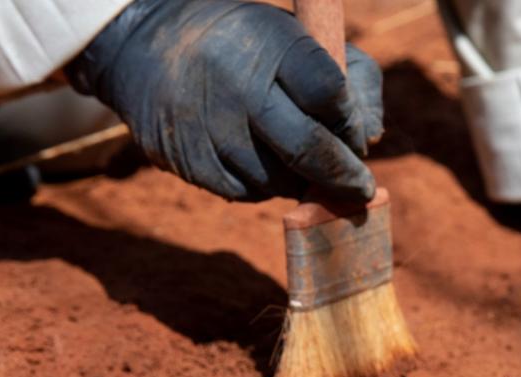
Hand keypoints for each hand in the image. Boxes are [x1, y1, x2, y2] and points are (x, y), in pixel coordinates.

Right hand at [67, 0, 383, 202]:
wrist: (149, 46)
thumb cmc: (248, 48)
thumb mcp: (300, 39)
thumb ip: (354, 81)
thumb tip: (371, 138)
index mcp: (270, 43)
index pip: (331, 95)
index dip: (351, 124)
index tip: (356, 136)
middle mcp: (235, 83)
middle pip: (308, 149)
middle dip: (345, 177)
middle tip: (361, 189)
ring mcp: (208, 126)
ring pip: (279, 179)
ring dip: (301, 180)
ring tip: (296, 159)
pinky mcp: (188, 160)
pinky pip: (247, 192)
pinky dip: (265, 185)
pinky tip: (259, 161)